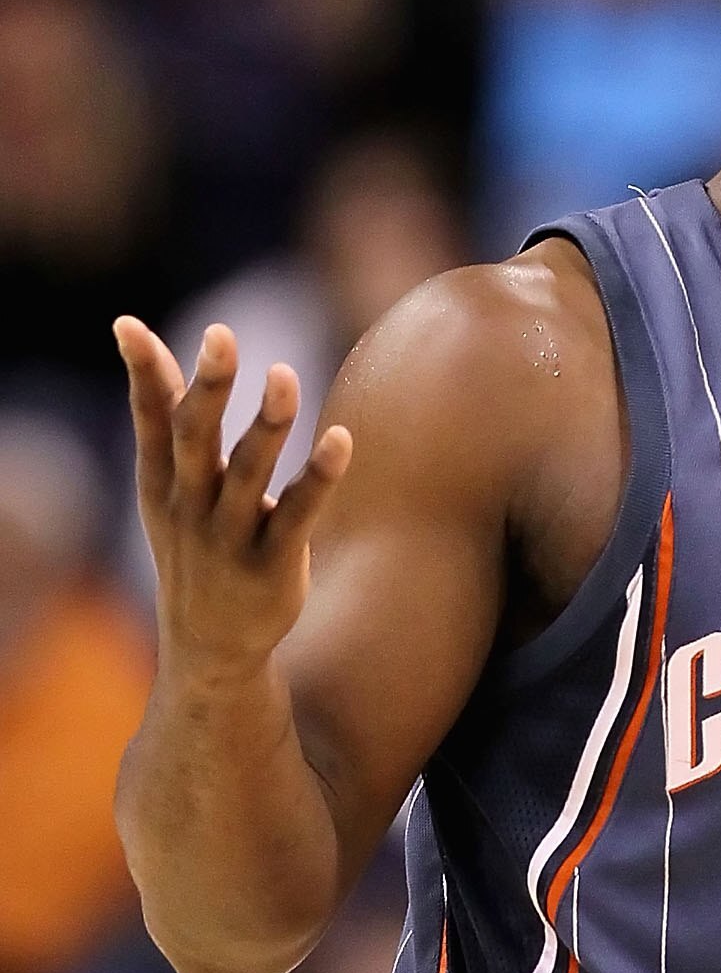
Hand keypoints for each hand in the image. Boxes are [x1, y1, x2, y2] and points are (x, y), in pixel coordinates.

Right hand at [119, 318, 350, 675]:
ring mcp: (229, 538)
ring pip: (249, 474)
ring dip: (268, 424)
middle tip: (221, 336)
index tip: (127, 325)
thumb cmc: (193, 547)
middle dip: (208, 387)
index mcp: (161, 484)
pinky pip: (299, 515)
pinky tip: (341, 440)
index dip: (141, 373)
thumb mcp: (165, 490)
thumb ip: (163, 419)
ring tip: (286, 375)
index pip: (149, 420)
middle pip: (196, 439)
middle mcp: (190, 507)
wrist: (210, 647)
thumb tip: (142, 339)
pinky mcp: (273, 565)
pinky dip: (319, 477)